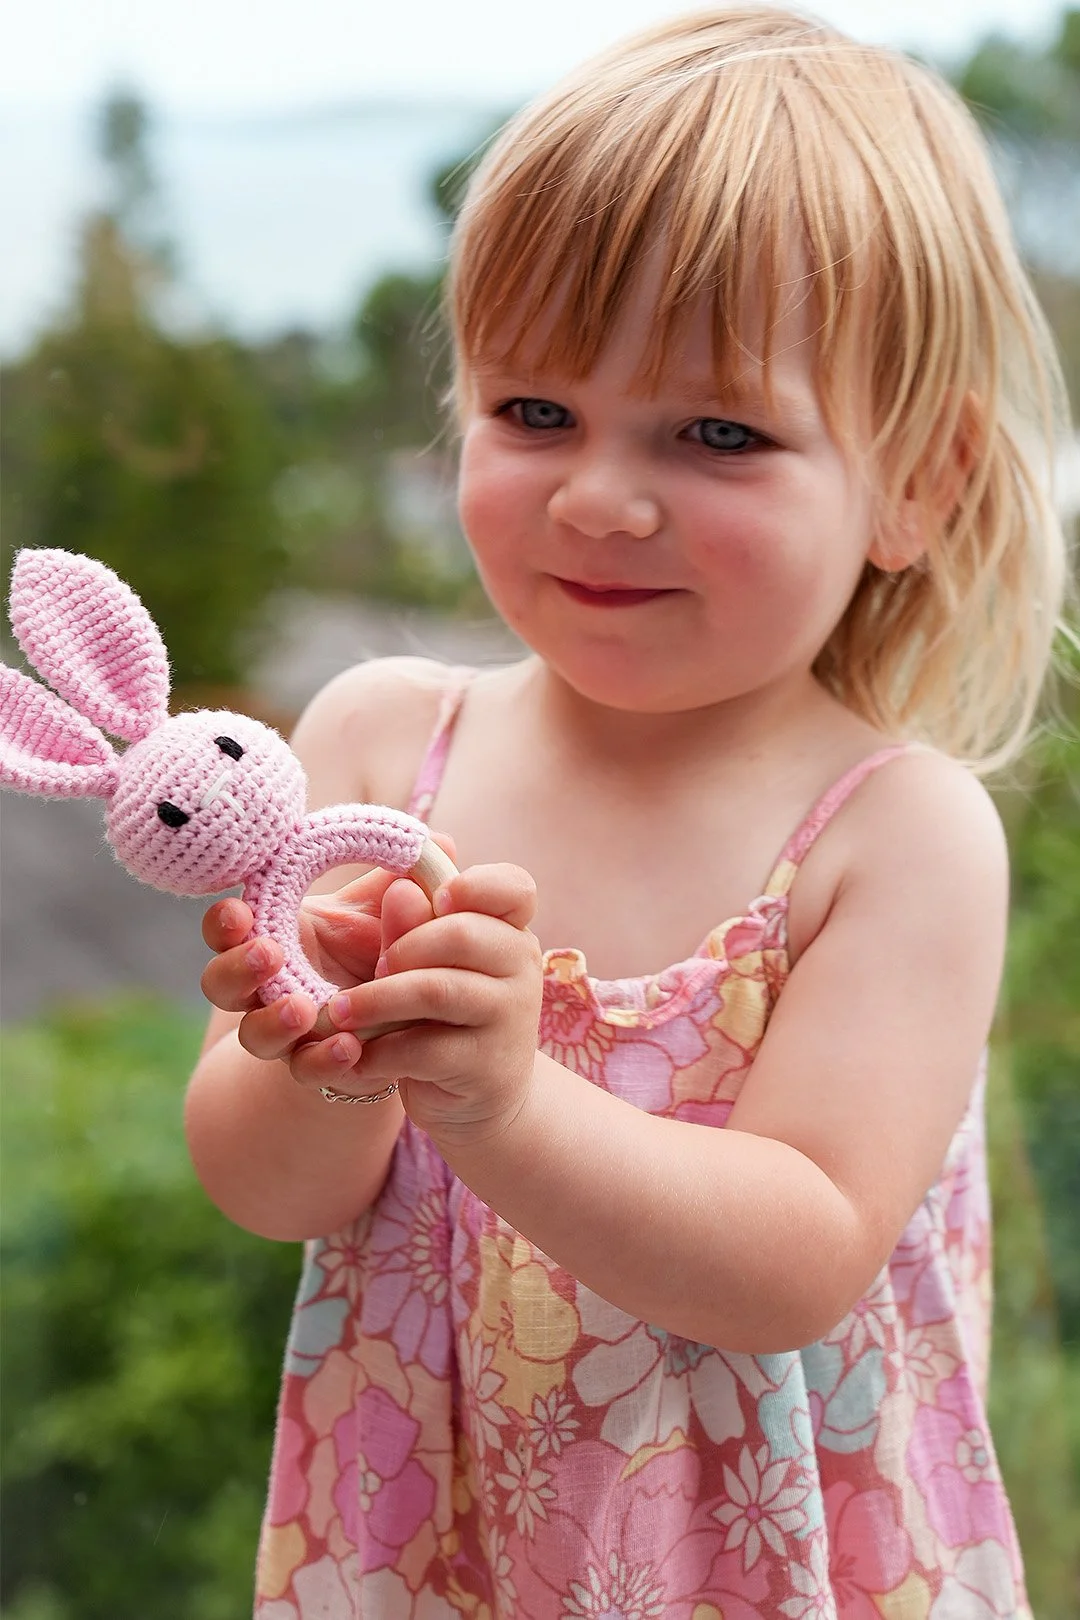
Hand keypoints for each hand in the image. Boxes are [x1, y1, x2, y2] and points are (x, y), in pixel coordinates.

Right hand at [199, 833, 456, 1096]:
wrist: (399, 1016)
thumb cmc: (380, 947)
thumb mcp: (390, 913)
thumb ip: (406, 884)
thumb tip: (440, 841)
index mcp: (269, 936)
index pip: (226, 928)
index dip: (223, 922)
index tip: (239, 910)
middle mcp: (263, 987)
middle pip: (220, 983)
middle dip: (235, 967)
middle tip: (266, 952)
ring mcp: (284, 1031)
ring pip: (253, 1035)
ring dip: (272, 1021)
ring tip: (302, 1008)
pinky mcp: (314, 1064)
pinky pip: (306, 1069)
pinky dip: (323, 1059)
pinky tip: (347, 1046)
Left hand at [320, 863, 542, 1142]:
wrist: (477, 1099)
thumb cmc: (447, 1015)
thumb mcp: (430, 964)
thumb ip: (414, 925)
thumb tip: (400, 887)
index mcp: (511, 931)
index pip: (514, 888)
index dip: (474, 885)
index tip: (437, 898)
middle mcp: (522, 969)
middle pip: (461, 935)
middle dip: (402, 947)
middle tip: (374, 967)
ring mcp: (510, 1019)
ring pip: (437, 990)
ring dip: (377, 998)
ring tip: (341, 1011)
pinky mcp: (486, 1067)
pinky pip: (424, 1048)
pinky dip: (380, 1050)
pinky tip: (360, 1054)